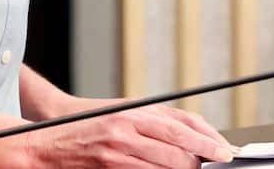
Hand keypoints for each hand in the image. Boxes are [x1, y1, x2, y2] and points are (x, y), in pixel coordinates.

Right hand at [24, 104, 236, 166]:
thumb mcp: (123, 111)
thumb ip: (157, 120)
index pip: (181, 127)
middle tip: (210, 164)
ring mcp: (118, 154)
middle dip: (200, 162)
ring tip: (187, 167)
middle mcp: (125, 131)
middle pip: (180, 153)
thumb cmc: (88, 123)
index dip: (208, 141)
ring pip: (168, 168)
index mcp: (131, 113)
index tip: (225, 152)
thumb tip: (197, 135)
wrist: (48, 140)